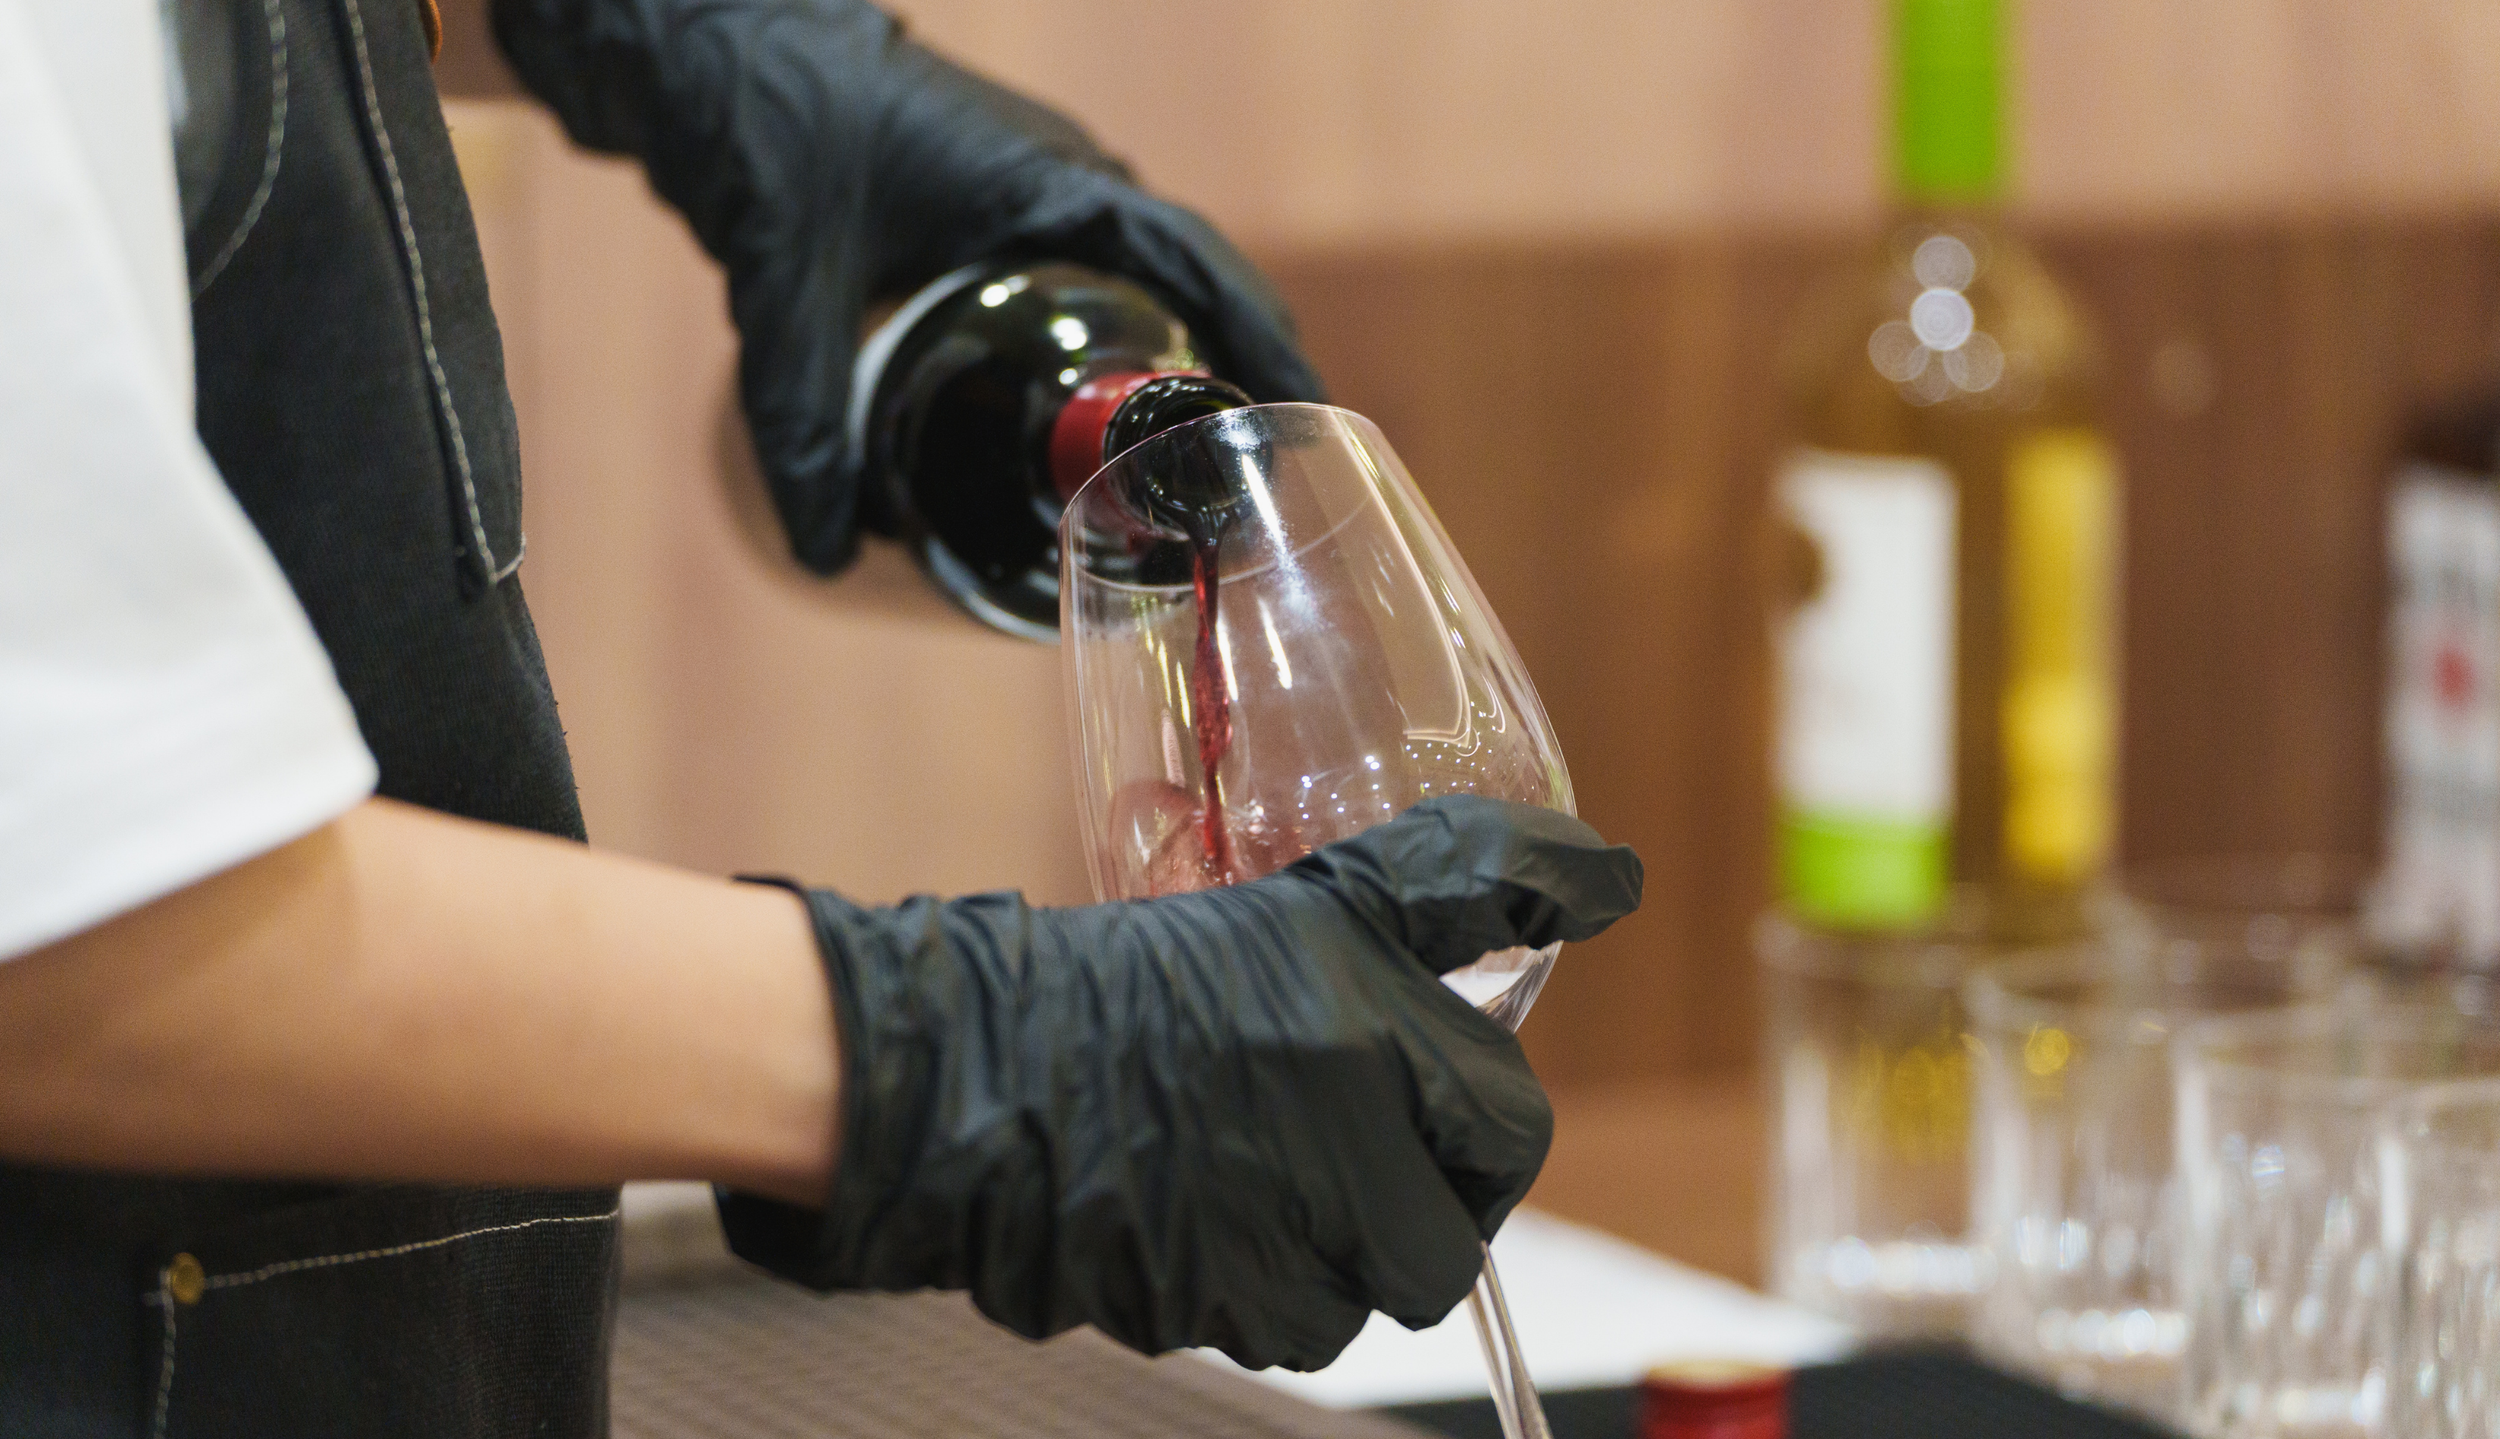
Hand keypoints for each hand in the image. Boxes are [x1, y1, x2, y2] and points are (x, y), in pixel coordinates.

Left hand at [493, 0, 1322, 569]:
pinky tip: (1084, 425)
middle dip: (1224, 381)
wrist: (708, 46)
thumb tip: (824, 552)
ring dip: (1169, 366)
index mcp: (1058, 184)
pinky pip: (1084, 285)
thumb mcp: (789, 281)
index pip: (1201, 269)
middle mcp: (1067, 184)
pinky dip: (1106, 349)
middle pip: (1189, 290)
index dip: (1264, 346)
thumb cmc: (766, 119)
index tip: (1303, 424)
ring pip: (1137, 290)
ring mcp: (1035, 195)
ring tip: (1184, 475)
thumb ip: (801, 418)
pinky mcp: (993, 212)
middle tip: (1243, 486)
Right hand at [717, 795, 1642, 1371]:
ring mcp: (1279, 1220)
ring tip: (1273, 1173)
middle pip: (1473, 1209)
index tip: (1471, 1093)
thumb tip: (1611, 876)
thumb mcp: (1303, 906)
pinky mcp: (1222, 1300)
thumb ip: (1453, 892)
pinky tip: (1217, 1218)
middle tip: (1372, 1147)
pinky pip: (1309, 1323)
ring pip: (1396, 1278)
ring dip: (1355, 1244)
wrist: (964, 1075)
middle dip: (1439, 1189)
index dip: (1484, 1111)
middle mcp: (1336, 1118)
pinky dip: (1277, 1288)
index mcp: (1359, 1012)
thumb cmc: (1122, 983)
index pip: (1506, 1102)